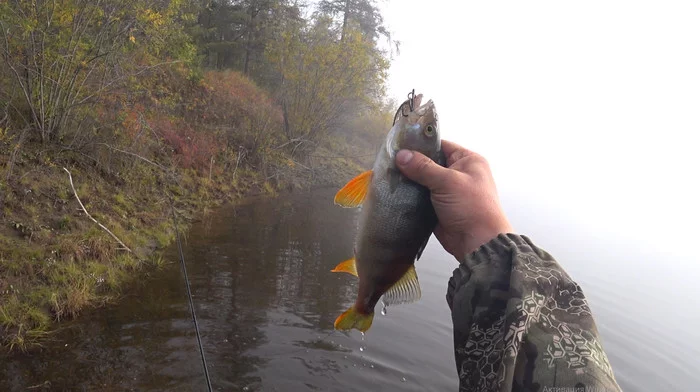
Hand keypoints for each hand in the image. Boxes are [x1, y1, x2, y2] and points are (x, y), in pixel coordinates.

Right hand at [395, 140, 512, 259]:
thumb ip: (423, 167)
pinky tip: (395, 191)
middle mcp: (459, 173)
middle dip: (412, 164)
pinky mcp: (439, 206)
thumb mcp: (447, 182)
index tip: (400, 145)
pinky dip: (411, 195)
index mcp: (468, 160)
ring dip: (410, 180)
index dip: (421, 144)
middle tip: (390, 161)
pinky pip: (422, 196)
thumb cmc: (471, 207)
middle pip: (430, 163)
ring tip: (388, 175)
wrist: (476, 242)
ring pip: (424, 180)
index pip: (441, 145)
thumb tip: (402, 155)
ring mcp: (448, 191)